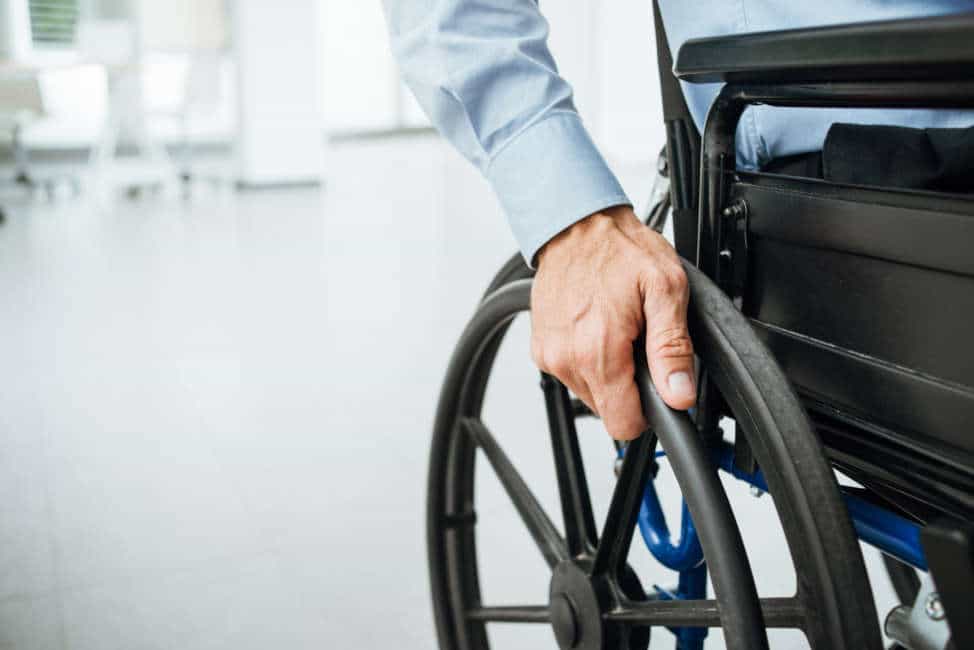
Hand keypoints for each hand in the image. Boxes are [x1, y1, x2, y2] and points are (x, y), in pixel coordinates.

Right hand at [531, 205, 695, 439]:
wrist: (577, 226)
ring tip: (616, 328)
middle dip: (629, 384)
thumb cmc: (619, 250)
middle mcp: (567, 360)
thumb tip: (678, 393)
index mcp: (598, 352)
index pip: (623, 424)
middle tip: (637, 341)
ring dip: (608, 370)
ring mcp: (550, 355)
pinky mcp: (541, 349)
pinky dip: (587, 358)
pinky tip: (595, 326)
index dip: (647, 411)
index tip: (654, 383)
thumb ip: (672, 348)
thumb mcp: (665, 290)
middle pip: (608, 409)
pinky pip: (572, 372)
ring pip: (590, 393)